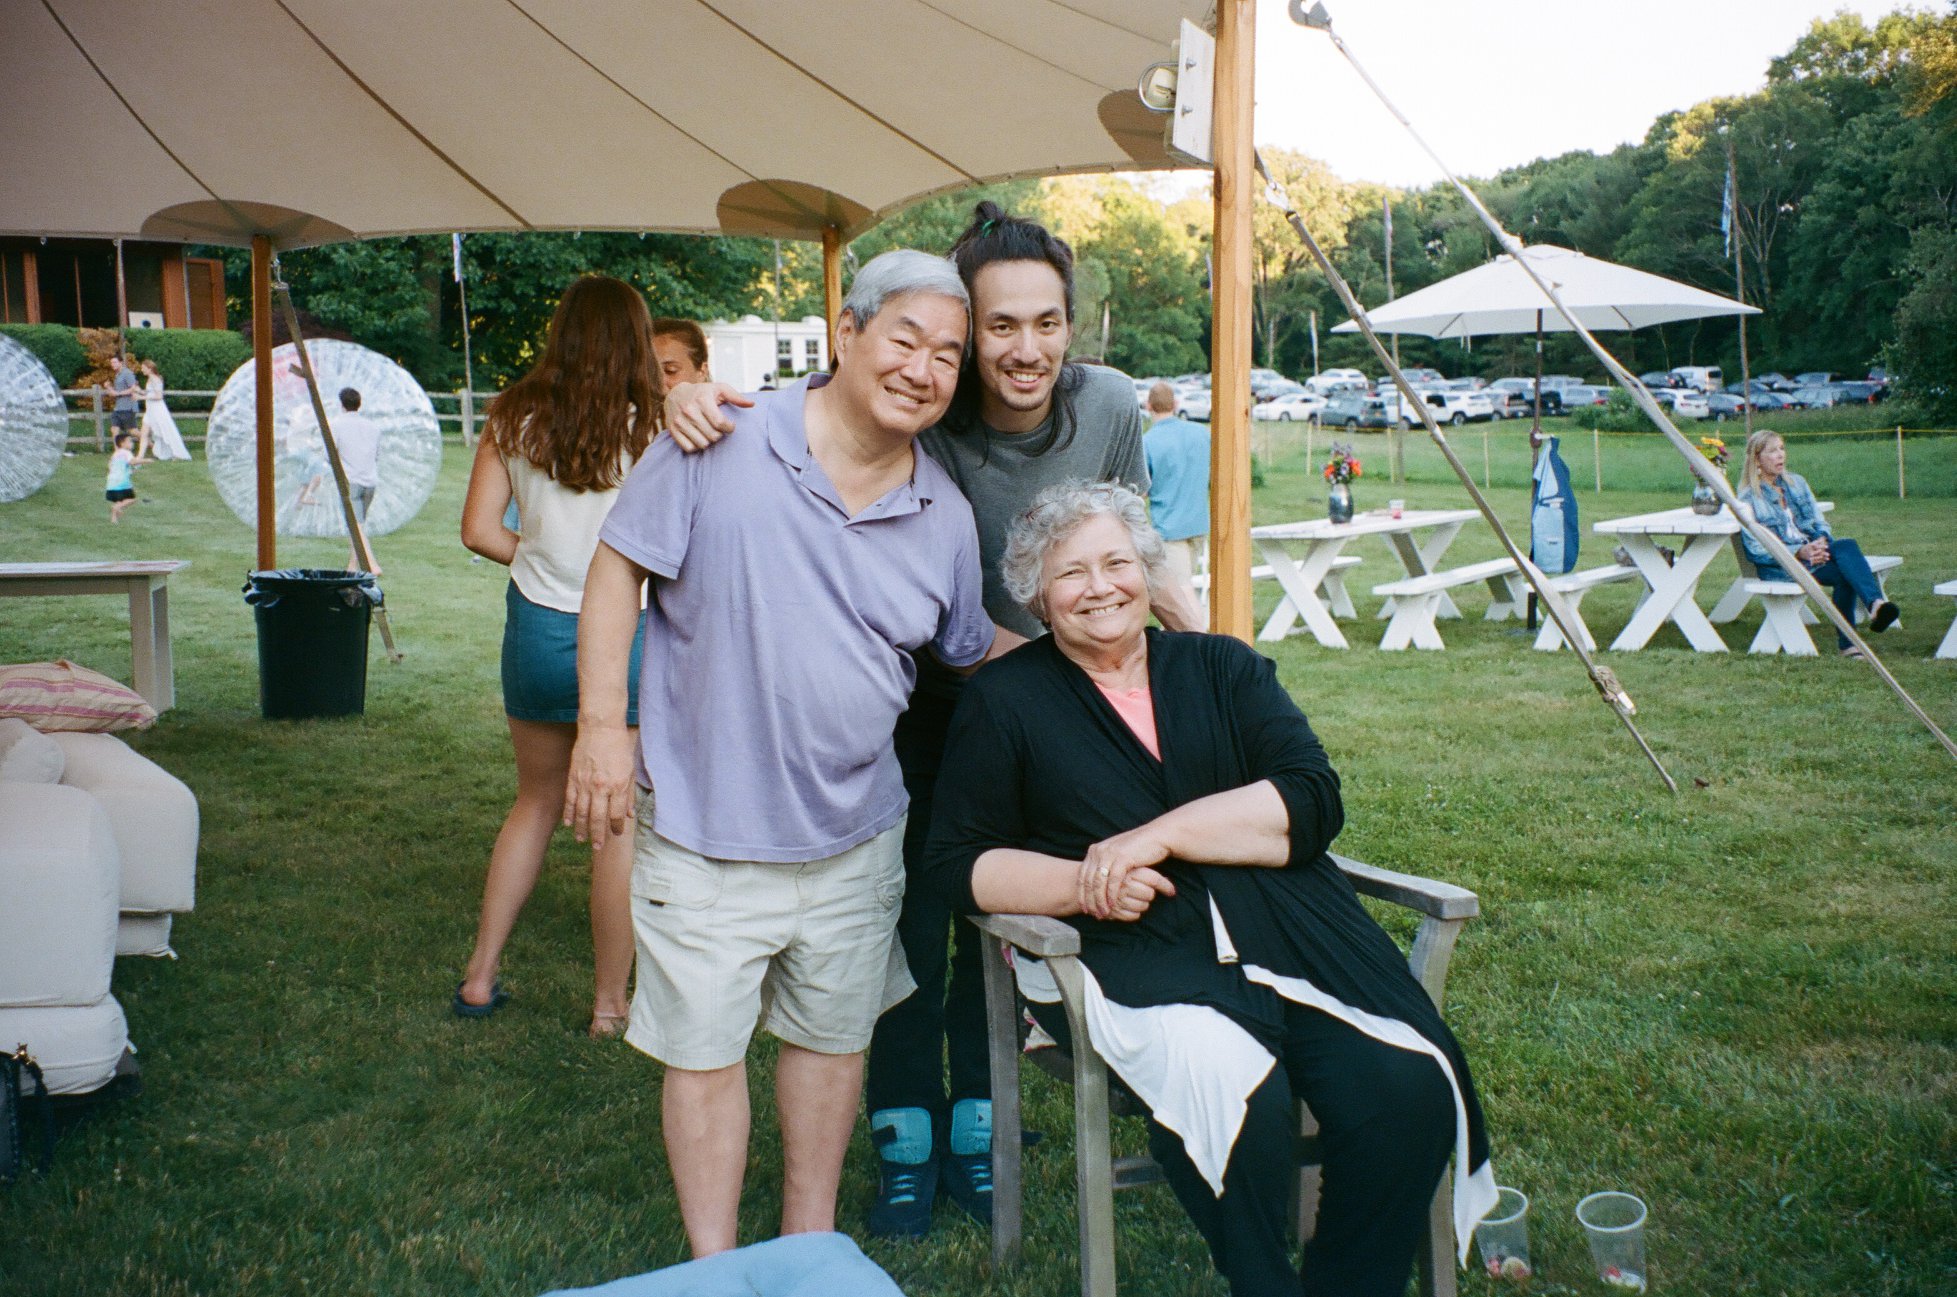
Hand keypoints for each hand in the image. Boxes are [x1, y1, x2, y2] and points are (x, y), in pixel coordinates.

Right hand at [565, 723, 638, 849]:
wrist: (600, 728)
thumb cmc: (619, 747)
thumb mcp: (630, 771)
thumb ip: (629, 794)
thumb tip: (630, 815)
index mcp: (617, 786)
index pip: (616, 814)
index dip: (616, 827)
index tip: (616, 834)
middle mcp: (601, 787)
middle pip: (597, 818)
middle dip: (597, 835)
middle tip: (597, 847)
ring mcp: (585, 783)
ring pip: (581, 812)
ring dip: (581, 828)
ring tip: (581, 840)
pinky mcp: (573, 777)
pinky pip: (570, 800)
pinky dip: (569, 813)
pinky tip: (568, 823)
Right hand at [663, 381, 751, 451]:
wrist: (674, 394)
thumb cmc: (701, 393)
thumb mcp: (719, 389)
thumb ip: (735, 396)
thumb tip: (752, 404)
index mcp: (702, 400)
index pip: (720, 423)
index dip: (729, 428)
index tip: (730, 426)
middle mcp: (689, 410)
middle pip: (713, 436)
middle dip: (720, 435)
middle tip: (718, 429)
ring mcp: (679, 421)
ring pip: (702, 444)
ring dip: (708, 441)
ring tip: (708, 432)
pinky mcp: (672, 430)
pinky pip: (689, 448)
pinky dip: (696, 446)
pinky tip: (699, 437)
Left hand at [1078, 827, 1172, 919]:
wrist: (1157, 836)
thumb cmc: (1138, 849)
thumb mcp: (1116, 855)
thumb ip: (1105, 864)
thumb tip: (1096, 882)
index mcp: (1095, 850)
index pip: (1082, 876)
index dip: (1082, 894)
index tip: (1085, 908)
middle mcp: (1098, 851)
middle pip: (1088, 881)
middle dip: (1090, 900)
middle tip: (1094, 914)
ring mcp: (1109, 853)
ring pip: (1099, 882)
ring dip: (1100, 900)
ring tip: (1103, 913)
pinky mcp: (1122, 857)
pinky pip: (1113, 880)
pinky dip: (1112, 894)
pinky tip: (1113, 904)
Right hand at [1102, 867, 1176, 922]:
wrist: (1087, 880)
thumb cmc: (1114, 872)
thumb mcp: (1128, 866)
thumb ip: (1146, 872)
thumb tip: (1170, 885)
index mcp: (1128, 870)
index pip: (1154, 880)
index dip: (1165, 886)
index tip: (1171, 892)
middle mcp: (1123, 884)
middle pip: (1149, 894)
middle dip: (1149, 894)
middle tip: (1143, 891)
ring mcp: (1117, 899)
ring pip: (1143, 906)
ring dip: (1142, 904)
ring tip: (1134, 898)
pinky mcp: (1113, 911)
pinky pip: (1134, 916)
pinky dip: (1134, 913)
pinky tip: (1130, 907)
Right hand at [1798, 539, 1827, 565]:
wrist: (1800, 552)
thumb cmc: (1809, 547)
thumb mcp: (1812, 543)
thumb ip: (1818, 541)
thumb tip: (1824, 537)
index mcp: (1810, 546)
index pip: (1817, 546)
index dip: (1822, 546)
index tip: (1828, 547)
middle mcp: (1809, 551)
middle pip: (1818, 552)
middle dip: (1823, 554)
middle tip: (1829, 554)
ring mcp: (1809, 556)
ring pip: (1817, 558)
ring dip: (1822, 558)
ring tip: (1828, 558)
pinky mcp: (1809, 560)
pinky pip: (1815, 561)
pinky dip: (1820, 561)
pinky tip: (1824, 561)